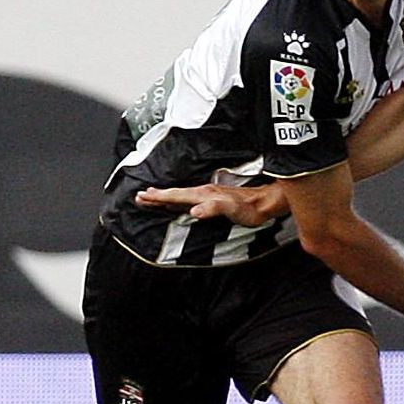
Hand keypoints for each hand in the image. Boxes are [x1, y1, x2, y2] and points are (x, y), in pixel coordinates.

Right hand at [135, 183, 284, 226]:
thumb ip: (213, 208)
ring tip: (150, 197)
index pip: (176, 196)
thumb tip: (194, 211)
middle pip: (175, 194)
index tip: (143, 197)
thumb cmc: (249, 209)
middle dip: (156, 195)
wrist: (265, 203)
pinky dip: (177, 200)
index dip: (159, 197)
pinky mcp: (213, 199)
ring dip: (165, 197)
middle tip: (139, 196)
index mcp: (203, 194)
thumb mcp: (231, 209)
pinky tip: (175, 203)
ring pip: (180, 195)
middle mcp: (203, 192)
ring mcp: (208, 195)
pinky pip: (189, 199)